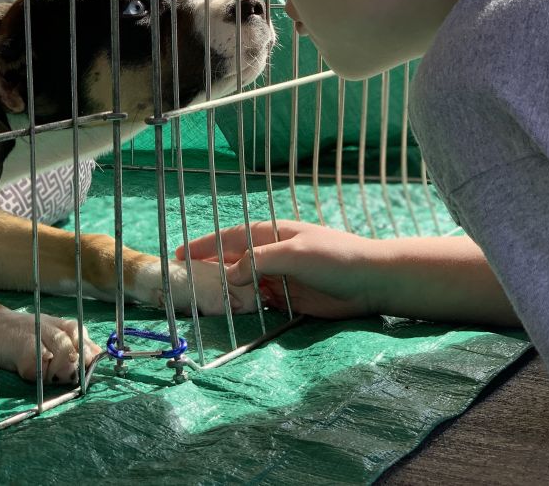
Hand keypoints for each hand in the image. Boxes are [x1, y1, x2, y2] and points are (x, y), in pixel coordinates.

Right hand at [175, 219, 380, 318]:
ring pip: (242, 282)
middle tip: (182, 282)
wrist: (370, 281)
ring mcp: (278, 276)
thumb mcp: (295, 253)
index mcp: (271, 234)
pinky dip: (241, 305)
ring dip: (223, 290)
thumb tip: (230, 275)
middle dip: (207, 268)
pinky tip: (228, 313)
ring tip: (197, 300)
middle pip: (231, 261)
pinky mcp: (287, 297)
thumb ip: (260, 261)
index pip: (229, 238)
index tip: (179, 255)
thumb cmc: (335, 258)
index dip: (203, 245)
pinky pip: (257, 300)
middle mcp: (271, 254)